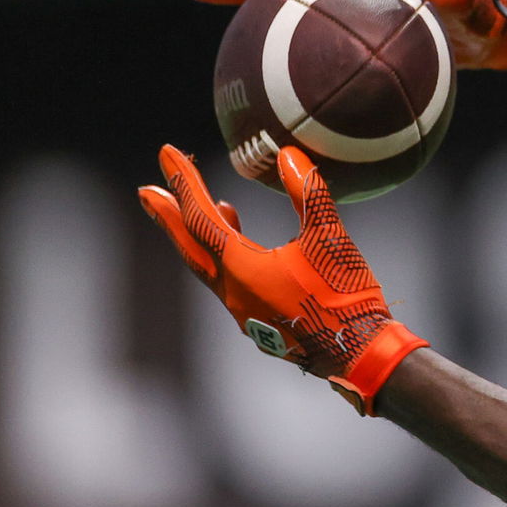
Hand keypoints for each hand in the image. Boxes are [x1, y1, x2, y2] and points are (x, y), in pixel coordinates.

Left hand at [137, 143, 427, 413]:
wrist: (358, 353)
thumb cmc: (345, 296)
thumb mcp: (330, 238)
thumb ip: (308, 194)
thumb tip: (288, 155)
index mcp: (242, 268)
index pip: (201, 216)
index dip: (184, 181)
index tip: (166, 153)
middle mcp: (232, 292)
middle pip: (189, 247)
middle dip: (168, 216)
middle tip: (147, 191)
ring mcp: (243, 311)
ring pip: (207, 266)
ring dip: (197, 236)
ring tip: (203, 209)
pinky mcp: (258, 322)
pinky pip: (227, 282)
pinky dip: (223, 257)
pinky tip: (243, 248)